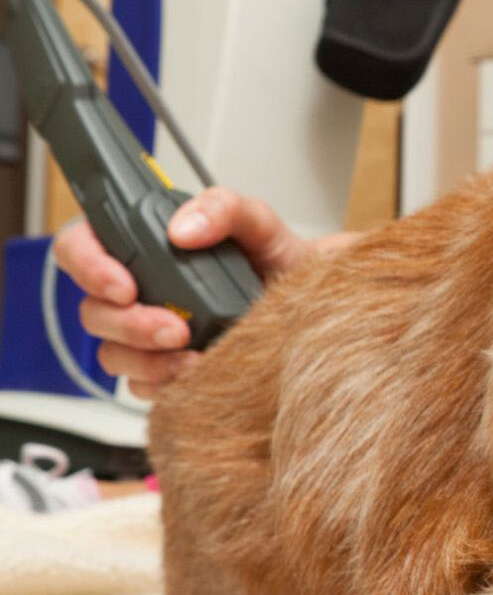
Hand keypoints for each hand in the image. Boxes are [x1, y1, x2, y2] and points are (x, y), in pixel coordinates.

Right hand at [54, 188, 324, 399]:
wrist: (310, 309)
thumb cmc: (276, 264)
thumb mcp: (258, 223)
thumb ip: (222, 208)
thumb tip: (183, 229)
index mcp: (143, 245)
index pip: (80, 245)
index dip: (88, 266)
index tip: (124, 286)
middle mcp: (137, 289)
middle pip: (93, 310)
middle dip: (129, 324)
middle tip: (174, 329)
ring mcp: (145, 334)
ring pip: (112, 354)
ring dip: (147, 360)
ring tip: (193, 358)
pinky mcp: (163, 370)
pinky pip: (141, 386)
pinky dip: (165, 384)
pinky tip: (197, 374)